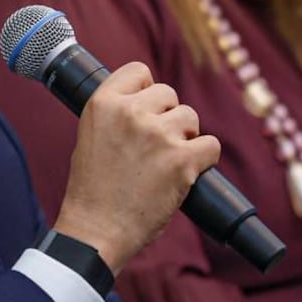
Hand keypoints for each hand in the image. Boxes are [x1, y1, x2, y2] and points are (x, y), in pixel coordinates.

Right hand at [56, 62, 219, 274]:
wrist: (96, 230)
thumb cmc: (93, 189)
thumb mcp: (91, 135)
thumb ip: (117, 114)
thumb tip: (149, 102)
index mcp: (103, 103)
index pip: (139, 71)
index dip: (146, 91)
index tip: (145, 109)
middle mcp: (130, 113)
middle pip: (169, 94)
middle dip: (167, 117)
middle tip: (154, 147)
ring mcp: (158, 135)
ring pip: (191, 118)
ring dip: (185, 138)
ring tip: (165, 163)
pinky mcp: (181, 160)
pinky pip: (211, 145)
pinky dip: (203, 160)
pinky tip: (186, 173)